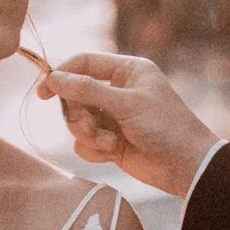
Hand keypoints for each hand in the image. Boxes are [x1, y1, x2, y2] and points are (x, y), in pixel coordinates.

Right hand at [37, 52, 219, 196]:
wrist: (186, 167)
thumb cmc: (164, 127)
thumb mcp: (126, 104)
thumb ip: (87, 89)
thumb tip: (53, 77)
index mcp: (127, 70)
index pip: (83, 62)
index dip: (61, 75)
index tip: (44, 92)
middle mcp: (118, 90)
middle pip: (74, 94)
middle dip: (78, 113)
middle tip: (90, 127)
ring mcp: (113, 116)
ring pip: (77, 120)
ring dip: (88, 134)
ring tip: (108, 143)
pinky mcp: (110, 141)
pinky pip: (85, 143)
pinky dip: (94, 149)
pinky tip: (113, 154)